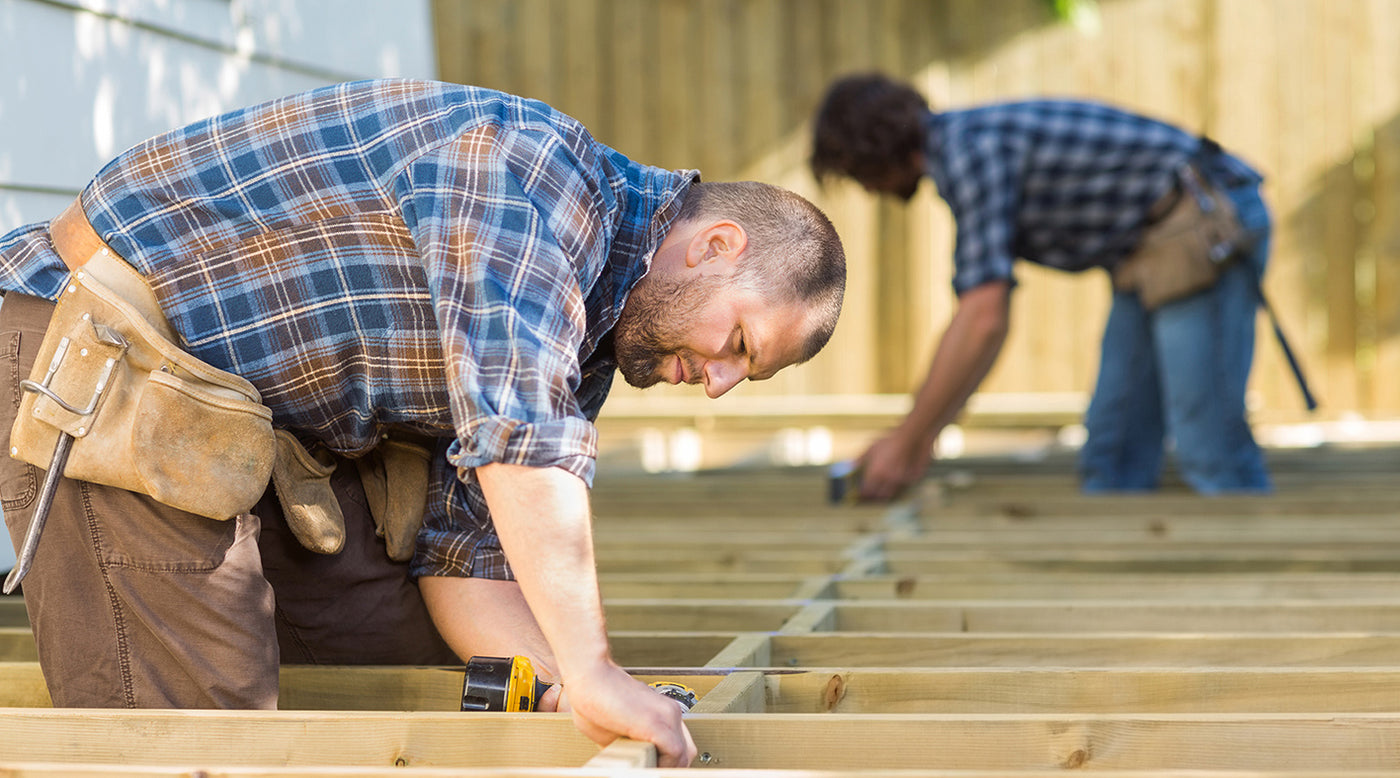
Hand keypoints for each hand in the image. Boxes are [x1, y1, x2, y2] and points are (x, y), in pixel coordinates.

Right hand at [560, 661, 696, 766]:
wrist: (588, 673)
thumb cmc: (593, 697)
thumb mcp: (614, 729)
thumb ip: (629, 744)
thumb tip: (630, 762)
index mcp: (662, 713)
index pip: (677, 746)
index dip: (666, 762)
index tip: (651, 766)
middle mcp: (670, 712)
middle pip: (685, 752)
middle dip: (668, 766)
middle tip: (650, 770)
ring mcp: (667, 715)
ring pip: (683, 755)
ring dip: (665, 767)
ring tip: (645, 769)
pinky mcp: (657, 722)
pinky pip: (674, 753)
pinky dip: (662, 765)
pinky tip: (644, 766)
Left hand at [857, 429, 933, 501]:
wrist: (909, 437)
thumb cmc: (889, 441)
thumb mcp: (871, 447)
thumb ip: (860, 458)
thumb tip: (850, 466)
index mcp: (875, 473)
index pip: (867, 491)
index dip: (863, 494)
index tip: (861, 494)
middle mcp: (887, 479)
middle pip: (878, 496)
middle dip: (874, 496)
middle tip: (871, 494)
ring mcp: (899, 480)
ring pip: (891, 494)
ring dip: (885, 494)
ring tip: (882, 489)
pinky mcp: (910, 479)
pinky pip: (902, 487)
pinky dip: (898, 487)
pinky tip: (896, 481)